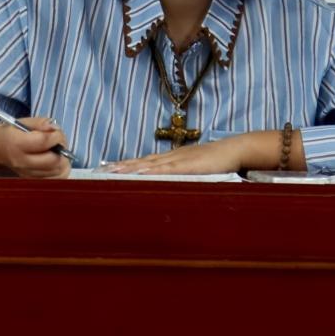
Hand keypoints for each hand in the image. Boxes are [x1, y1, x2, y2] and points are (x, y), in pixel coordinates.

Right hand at [0, 118, 70, 178]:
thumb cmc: (11, 133)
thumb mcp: (23, 122)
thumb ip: (40, 123)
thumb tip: (54, 128)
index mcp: (17, 143)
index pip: (44, 142)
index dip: (56, 136)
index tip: (56, 132)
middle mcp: (22, 161)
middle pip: (52, 160)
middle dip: (61, 149)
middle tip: (59, 142)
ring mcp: (27, 174)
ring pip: (56, 171)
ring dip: (63, 160)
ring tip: (58, 151)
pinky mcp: (32, 180)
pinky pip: (55, 179)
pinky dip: (61, 171)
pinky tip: (57, 162)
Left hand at [106, 135, 248, 174]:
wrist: (233, 151)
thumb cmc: (215, 161)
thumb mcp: (193, 169)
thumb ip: (180, 175)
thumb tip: (166, 184)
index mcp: (170, 159)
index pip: (143, 162)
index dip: (125, 165)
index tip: (108, 169)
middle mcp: (170, 157)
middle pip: (141, 162)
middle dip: (121, 166)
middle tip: (101, 170)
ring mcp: (178, 160)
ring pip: (149, 164)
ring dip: (131, 168)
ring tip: (113, 172)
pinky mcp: (188, 165)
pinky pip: (167, 169)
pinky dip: (153, 171)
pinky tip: (141, 173)